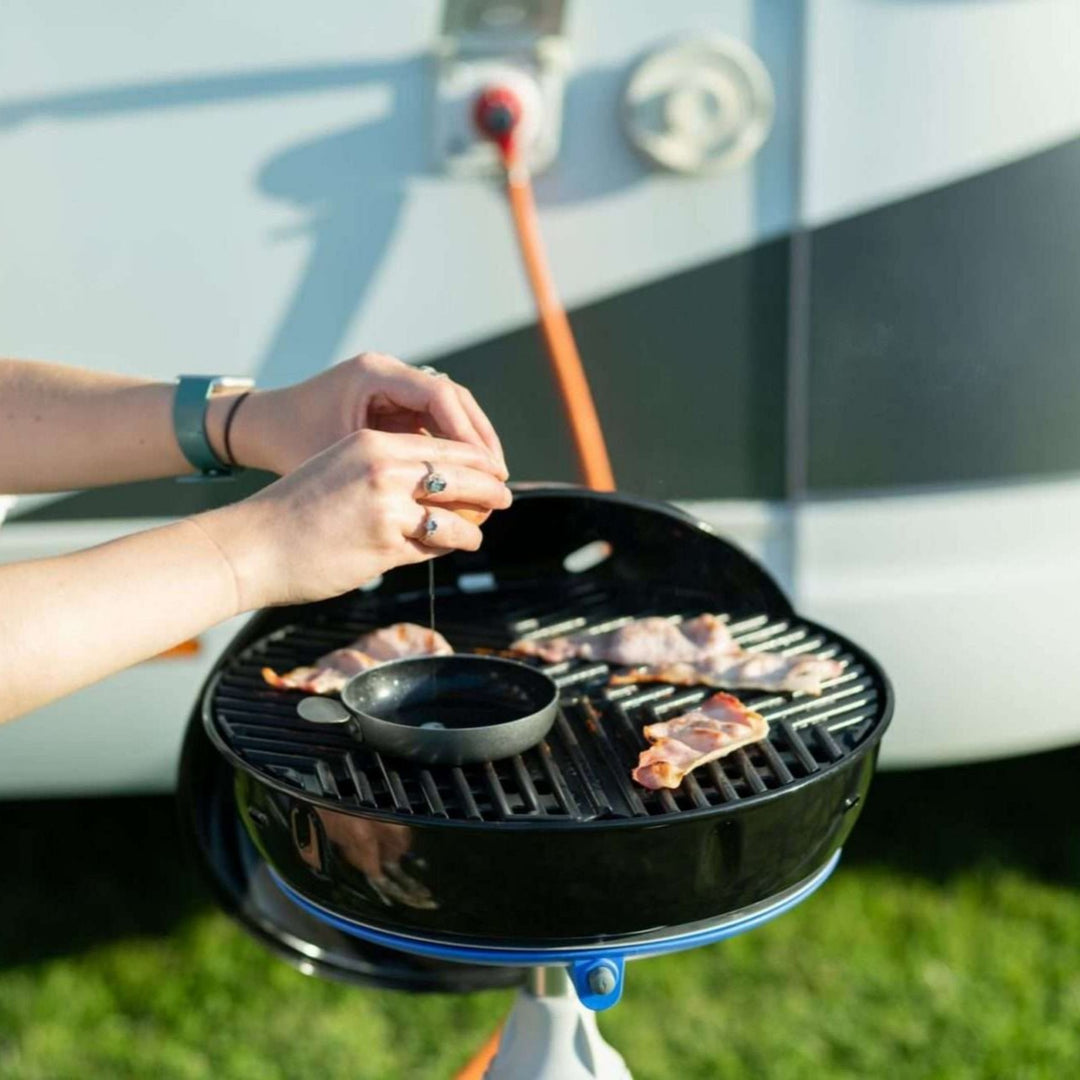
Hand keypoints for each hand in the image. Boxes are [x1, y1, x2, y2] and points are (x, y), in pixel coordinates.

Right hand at [194, 429, 510, 609]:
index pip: (444, 446)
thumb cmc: (293, 511)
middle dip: (490, 489)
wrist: (252, 545)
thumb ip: (382, 468)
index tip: (494, 470)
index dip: (477, 461)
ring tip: (477, 533)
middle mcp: (384, 469)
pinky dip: (445, 549)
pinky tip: (450, 548)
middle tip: (505, 498)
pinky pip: (431, 548)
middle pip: (461, 477)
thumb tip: (430, 479)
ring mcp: (387, 507)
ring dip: (471, 528)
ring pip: (453, 518)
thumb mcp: (338, 466)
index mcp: (372, 443)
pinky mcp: (384, 545)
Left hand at [223, 353, 506, 477]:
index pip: (440, 395)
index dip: (470, 434)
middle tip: (500, 475)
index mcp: (374, 373)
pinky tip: (461, 477)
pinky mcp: (389, 402)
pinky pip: (430, 421)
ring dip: (469, 444)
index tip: (488, 467)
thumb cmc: (288, 442)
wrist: (257, 427)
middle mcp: (387, 372)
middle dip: (479, 438)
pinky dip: (448, 448)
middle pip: (453, 398)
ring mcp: (390, 385)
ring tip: (489, 479)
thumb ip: (389, 472)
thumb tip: (442, 501)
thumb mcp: (340, 458)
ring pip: (447, 410)